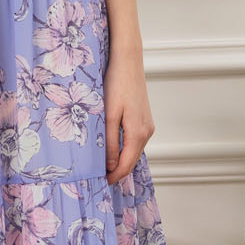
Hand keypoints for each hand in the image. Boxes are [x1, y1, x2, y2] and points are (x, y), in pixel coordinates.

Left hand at [103, 46, 154, 185]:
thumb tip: (111, 166)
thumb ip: (110, 142)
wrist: (127, 61)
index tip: (99, 183)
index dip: (113, 177)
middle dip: (116, 170)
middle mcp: (147, 132)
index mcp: (138, 133)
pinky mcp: (144, 119)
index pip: (126, 165)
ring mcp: (147, 125)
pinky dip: (124, 148)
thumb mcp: (108, 115)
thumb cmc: (116, 84)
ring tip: (101, 164)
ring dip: (120, 159)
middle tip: (97, 176)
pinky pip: (134, 140)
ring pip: (133, 150)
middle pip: (131, 160)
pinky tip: (111, 146)